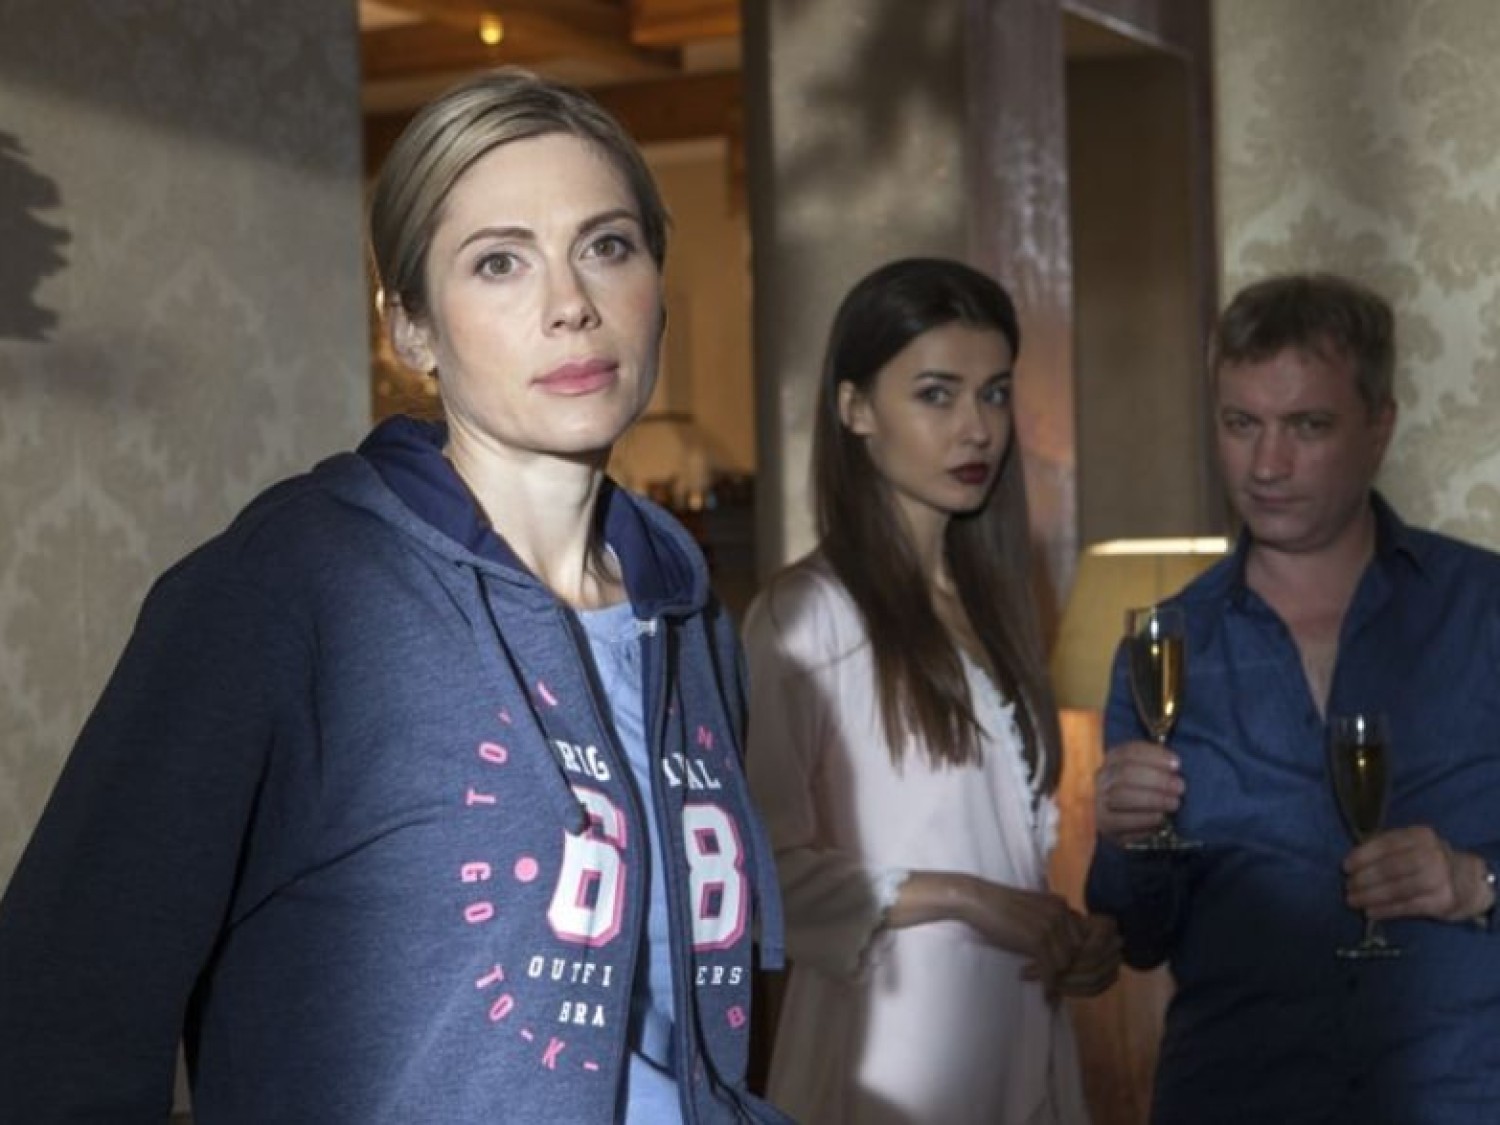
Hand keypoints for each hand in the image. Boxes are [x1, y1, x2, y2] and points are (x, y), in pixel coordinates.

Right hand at [960, 880, 1119, 1001]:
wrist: (976, 900)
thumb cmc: (999, 908)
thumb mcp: (1032, 911)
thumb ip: (1050, 924)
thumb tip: (1064, 951)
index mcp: (1060, 904)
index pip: (1080, 939)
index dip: (1072, 957)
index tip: (1060, 972)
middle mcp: (1060, 913)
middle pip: (1077, 952)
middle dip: (1067, 970)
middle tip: (1054, 983)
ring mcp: (1050, 925)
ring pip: (1066, 964)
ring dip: (1056, 978)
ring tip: (1044, 986)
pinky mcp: (1037, 939)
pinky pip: (1051, 970)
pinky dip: (1048, 985)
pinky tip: (1043, 993)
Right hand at [1094, 739, 1183, 846]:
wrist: (1118, 819)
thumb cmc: (1139, 792)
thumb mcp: (1143, 773)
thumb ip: (1155, 767)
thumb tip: (1174, 766)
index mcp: (1111, 761)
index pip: (1128, 752)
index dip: (1154, 756)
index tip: (1176, 764)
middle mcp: (1101, 779)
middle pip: (1125, 773)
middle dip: (1157, 779)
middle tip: (1180, 787)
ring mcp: (1099, 802)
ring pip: (1122, 797)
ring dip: (1153, 799)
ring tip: (1174, 803)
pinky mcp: (1105, 825)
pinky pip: (1122, 821)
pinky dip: (1145, 819)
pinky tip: (1160, 817)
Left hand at [1343, 825, 1494, 923]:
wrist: (1468, 881)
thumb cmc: (1428, 861)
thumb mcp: (1412, 845)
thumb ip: (1386, 848)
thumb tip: (1351, 862)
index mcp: (1421, 835)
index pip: (1386, 843)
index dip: (1363, 855)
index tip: (1345, 866)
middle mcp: (1432, 854)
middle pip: (1390, 867)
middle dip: (1364, 878)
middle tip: (1348, 886)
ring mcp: (1440, 878)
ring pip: (1397, 888)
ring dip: (1371, 896)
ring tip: (1353, 900)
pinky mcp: (1443, 901)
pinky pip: (1408, 906)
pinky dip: (1386, 910)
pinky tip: (1371, 912)